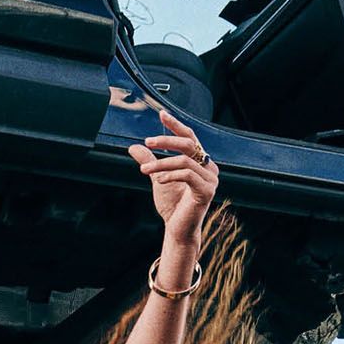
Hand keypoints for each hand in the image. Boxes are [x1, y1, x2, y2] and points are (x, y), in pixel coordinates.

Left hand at [127, 107, 217, 249]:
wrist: (177, 230)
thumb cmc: (172, 205)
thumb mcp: (157, 177)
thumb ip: (150, 161)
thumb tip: (133, 147)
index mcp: (201, 162)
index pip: (190, 137)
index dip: (176, 125)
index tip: (161, 114)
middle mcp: (209, 167)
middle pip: (189, 143)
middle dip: (167, 140)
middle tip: (147, 142)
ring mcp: (211, 179)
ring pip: (184, 160)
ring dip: (161, 163)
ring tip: (144, 171)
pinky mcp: (207, 191)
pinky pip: (187, 174)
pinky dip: (170, 174)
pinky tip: (158, 180)